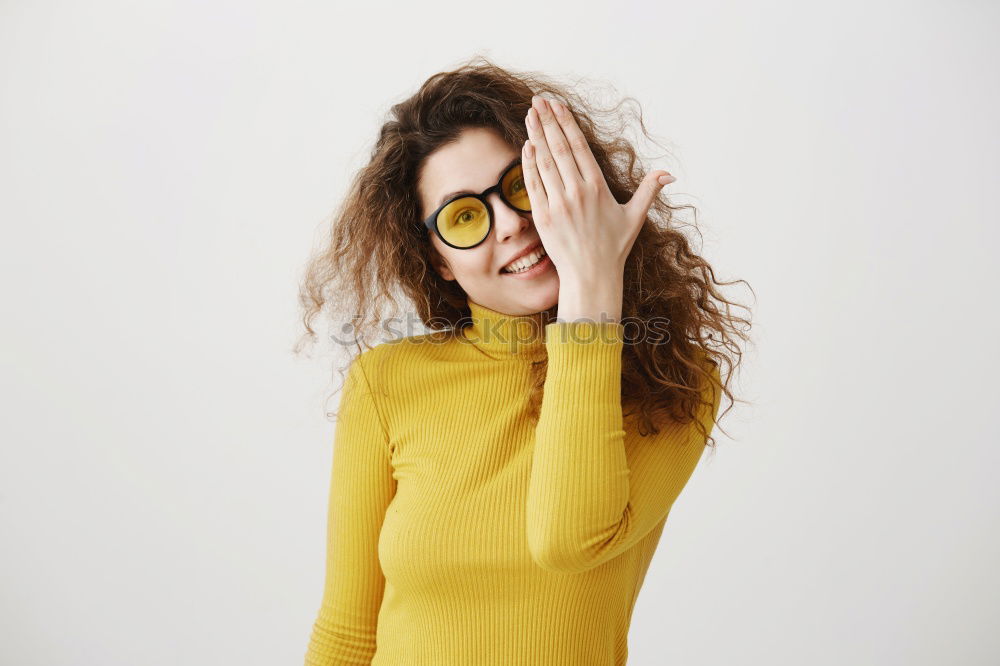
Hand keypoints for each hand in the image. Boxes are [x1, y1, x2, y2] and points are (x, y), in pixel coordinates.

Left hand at [521, 95, 674, 292]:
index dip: (567, 123)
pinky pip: (534, 184)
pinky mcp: (543, 216)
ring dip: (536, 135)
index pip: (579, 147)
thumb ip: (649, 191)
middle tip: (537, 100)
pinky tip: (527, 146)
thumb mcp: (635, 217)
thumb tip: (669, 175)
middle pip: (559, 148)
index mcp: (598, 187)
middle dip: (548, 121)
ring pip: (544, 162)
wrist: (591, 276)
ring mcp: (558, 204)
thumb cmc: (614, 248)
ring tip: (530, 115)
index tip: (557, 105)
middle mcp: (577, 192)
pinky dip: (529, 164)